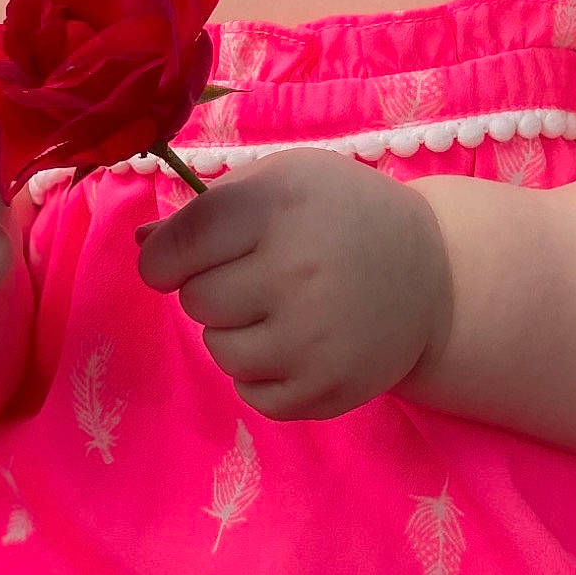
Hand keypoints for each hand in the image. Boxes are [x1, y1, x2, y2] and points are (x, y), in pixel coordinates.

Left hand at [136, 150, 451, 418]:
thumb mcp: (284, 180)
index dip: (163, 258)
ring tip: (280, 308)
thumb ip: (209, 208)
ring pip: (219, 351)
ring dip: (235, 332)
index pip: (178, 246)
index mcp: (277, 208)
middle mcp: (294, 272)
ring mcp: (312, 338)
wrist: (433, 274)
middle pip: (196, 300)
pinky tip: (297, 342)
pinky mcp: (326, 390)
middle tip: (256, 275)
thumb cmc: (342, 214)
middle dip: (212, 288)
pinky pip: (251, 393)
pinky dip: (262, 373)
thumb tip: (142, 243)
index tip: (175, 260)